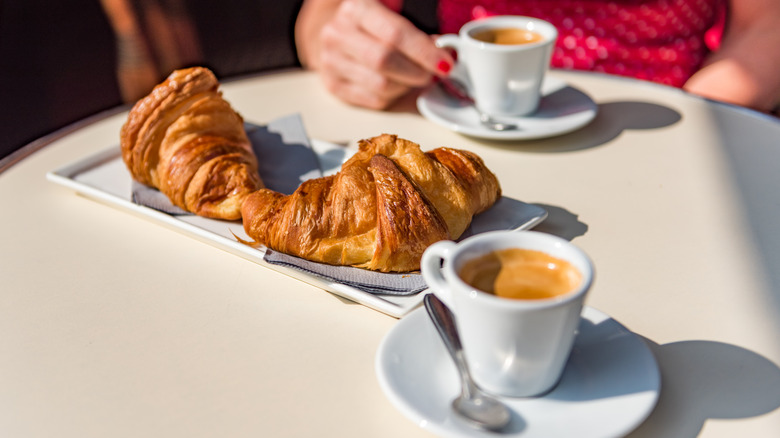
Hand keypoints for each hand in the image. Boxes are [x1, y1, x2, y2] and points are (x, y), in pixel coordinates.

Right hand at [297, 0, 453, 108]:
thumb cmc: (373, 26)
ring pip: (381, 85)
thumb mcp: (393, 16)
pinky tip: (397, 86)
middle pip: (385, 61)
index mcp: (357, 8)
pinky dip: (394, 97)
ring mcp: (331, 61)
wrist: (339, 36)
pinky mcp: (334, 85)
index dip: (424, 51)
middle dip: (416, 72)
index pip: (395, 33)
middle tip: (431, 74)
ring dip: (406, 86)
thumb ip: (417, 32)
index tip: (445, 63)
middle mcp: (337, 33)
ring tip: (413, 78)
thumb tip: (446, 55)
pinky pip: (374, 100)